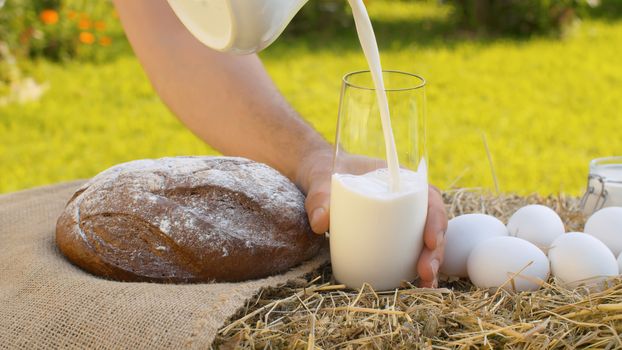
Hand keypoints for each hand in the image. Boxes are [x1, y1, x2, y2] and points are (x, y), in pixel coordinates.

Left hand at [295, 148, 447, 287]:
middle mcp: (404, 199)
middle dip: (435, 251)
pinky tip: (418, 285)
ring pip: (424, 241)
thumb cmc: (322, 170)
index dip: (436, 219)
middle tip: (426, 271)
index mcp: (398, 179)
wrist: (314, 176)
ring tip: (425, 283)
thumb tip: (321, 223)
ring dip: (431, 263)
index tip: (430, 240)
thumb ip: (319, 197)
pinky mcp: (388, 234)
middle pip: (431, 224)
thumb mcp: (319, 179)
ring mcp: (398, 218)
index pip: (429, 197)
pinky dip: (415, 268)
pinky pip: (408, 250)